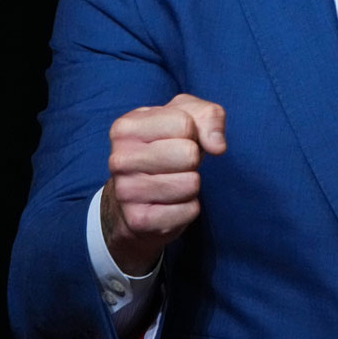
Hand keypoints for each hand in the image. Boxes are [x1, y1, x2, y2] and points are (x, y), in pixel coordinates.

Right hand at [101, 93, 226, 274]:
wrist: (135, 198)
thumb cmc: (166, 147)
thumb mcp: (186, 117)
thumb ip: (209, 117)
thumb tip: (218, 146)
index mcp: (125, 128)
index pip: (185, 123)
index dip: (192, 132)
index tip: (176, 139)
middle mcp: (119, 160)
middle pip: (189, 154)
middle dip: (192, 159)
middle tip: (176, 164)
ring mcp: (126, 193)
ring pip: (191, 184)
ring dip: (191, 184)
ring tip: (172, 181)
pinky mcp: (140, 221)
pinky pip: (190, 210)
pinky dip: (188, 207)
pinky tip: (169, 202)